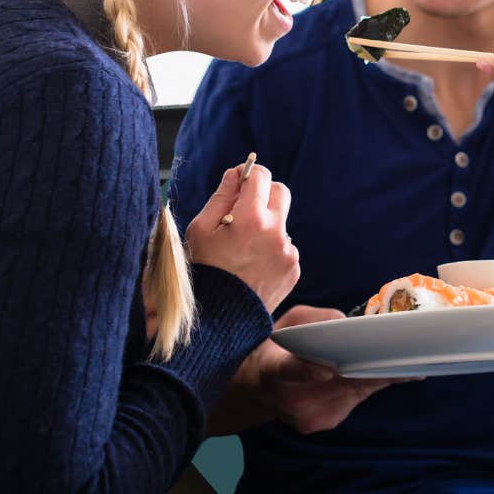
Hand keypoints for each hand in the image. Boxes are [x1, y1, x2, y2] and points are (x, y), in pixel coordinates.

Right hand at [184, 162, 298, 311]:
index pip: (261, 176)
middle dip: (264, 194)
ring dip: (266, 226)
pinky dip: (271, 249)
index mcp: (250, 218)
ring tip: (243, 249)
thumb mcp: (200, 230)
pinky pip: (285, 247)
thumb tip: (236, 174)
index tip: (242, 182)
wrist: (219, 319)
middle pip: (281, 192)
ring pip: (281, 223)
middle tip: (245, 208)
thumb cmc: (204, 272)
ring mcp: (287, 251)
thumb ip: (221, 196)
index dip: (250, 176)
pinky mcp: (293, 268)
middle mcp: (275, 232)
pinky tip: (252, 265)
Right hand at [244, 306, 412, 433]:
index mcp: (273, 368)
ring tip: (403, 363)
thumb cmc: (277, 348)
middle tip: (403, 361)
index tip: (325, 371)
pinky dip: (365, 385)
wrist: (256, 389)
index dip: (307, 372)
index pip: (288, 371)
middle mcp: (289, 399)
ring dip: (375, 377)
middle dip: (371, 370)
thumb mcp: (289, 322)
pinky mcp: (318, 424)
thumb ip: (316, 320)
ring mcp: (304, 417)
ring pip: (350, 394)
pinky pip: (351, 401)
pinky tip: (380, 373)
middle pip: (336, 385)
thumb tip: (349, 325)